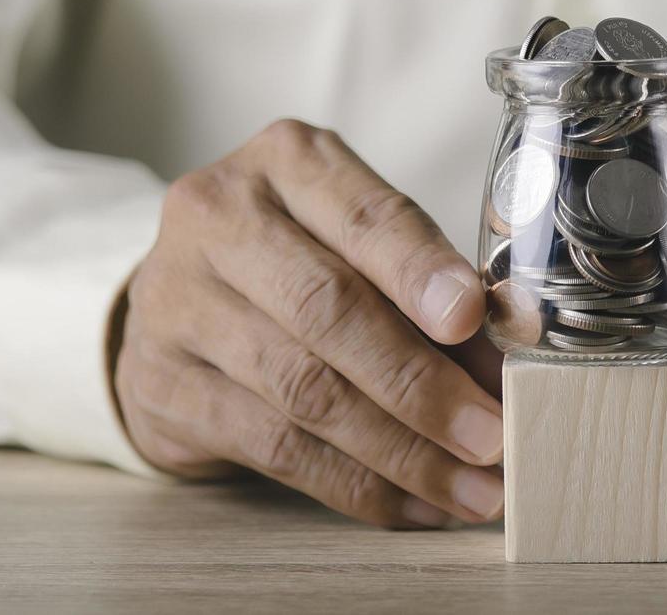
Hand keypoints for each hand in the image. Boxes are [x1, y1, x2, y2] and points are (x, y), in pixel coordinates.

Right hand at [114, 120, 505, 528]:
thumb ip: (427, 292)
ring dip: (401, 452)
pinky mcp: (161, 384)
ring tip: (469, 490)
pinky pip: (273, 446)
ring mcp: (177, 301)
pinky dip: (355, 485)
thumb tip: (505, 368)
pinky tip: (412, 504)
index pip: (365, 215)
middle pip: (328, 308)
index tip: (473, 320)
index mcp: (287, 161)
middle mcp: (218, 217)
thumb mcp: (358, 245)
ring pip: (303, 388)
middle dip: (421, 384)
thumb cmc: (298, 263)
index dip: (421, 271)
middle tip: (491, 437)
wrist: (174, 302)